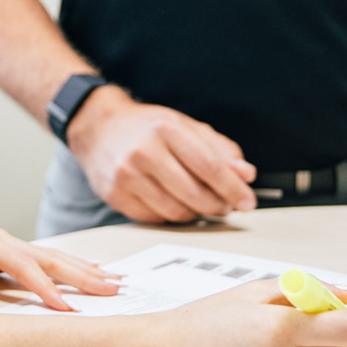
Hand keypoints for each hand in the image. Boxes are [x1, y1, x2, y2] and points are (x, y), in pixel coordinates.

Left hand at [0, 214, 120, 310]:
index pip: (27, 269)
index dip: (49, 290)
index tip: (71, 309)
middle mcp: (3, 239)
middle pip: (50, 258)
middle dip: (84, 274)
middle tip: (116, 288)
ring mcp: (6, 242)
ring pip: (52, 257)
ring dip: (84, 269)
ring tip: (115, 279)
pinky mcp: (6, 250)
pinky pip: (43, 259)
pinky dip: (69, 266)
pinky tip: (88, 269)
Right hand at [68, 87, 256, 221]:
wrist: (99, 128)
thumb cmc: (147, 127)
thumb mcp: (185, 126)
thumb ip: (219, 149)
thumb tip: (246, 175)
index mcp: (166, 129)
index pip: (209, 166)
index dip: (233, 188)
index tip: (247, 200)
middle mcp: (144, 152)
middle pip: (195, 193)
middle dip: (219, 205)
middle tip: (228, 206)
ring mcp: (127, 176)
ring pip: (177, 211)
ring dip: (197, 214)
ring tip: (203, 204)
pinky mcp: (116, 196)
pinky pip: (156, 219)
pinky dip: (173, 217)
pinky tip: (177, 204)